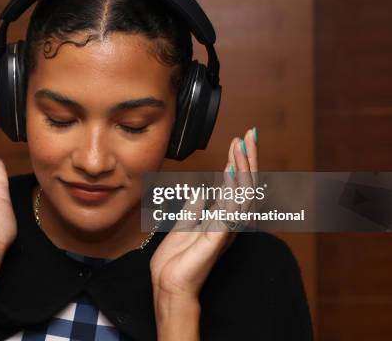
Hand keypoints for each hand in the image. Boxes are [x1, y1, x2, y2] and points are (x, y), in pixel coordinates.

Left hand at [150, 127, 258, 301]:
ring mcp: (227, 228)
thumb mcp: (184, 225)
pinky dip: (234, 189)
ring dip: (243, 166)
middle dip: (248, 158)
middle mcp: (229, 221)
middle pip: (246, 184)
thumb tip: (203, 189)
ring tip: (242, 144)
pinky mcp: (219, 236)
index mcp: (222, 218)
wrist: (169, 284)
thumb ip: (196, 207)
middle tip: (249, 134)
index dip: (238, 162)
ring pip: (243, 192)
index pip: (235, 185)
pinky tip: (233, 170)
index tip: (239, 140)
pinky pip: (232, 208)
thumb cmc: (176, 260)